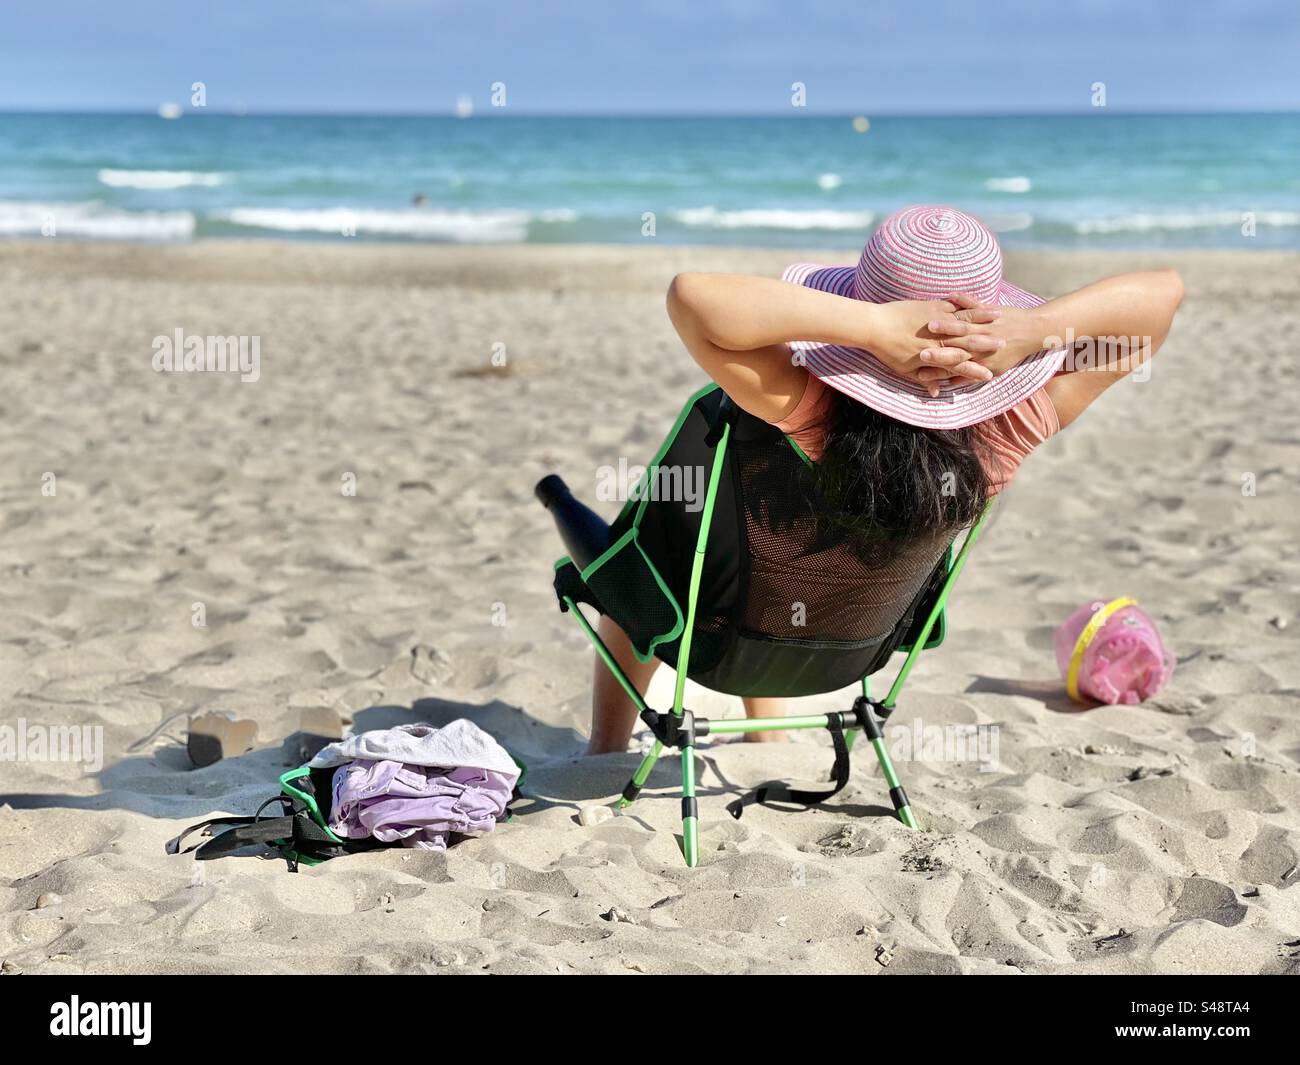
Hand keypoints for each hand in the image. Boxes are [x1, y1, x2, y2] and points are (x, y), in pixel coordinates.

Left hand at [866, 293, 1006, 396]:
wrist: (874, 326)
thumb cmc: (888, 350)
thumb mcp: (905, 369)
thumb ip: (924, 378)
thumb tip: (936, 392)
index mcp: (937, 355)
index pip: (962, 364)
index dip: (977, 369)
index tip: (991, 373)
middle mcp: (942, 338)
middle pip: (971, 340)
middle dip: (990, 342)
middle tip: (1007, 343)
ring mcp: (939, 319)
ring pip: (967, 320)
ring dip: (984, 319)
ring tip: (1000, 318)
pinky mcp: (933, 305)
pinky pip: (955, 304)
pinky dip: (968, 304)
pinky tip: (979, 301)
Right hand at [914, 304, 1051, 391]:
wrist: (1034, 332)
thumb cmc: (1012, 352)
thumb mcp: (995, 368)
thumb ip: (970, 375)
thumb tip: (952, 385)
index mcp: (979, 359)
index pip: (951, 363)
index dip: (934, 364)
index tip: (919, 363)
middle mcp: (980, 343)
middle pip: (952, 345)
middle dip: (933, 345)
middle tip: (916, 346)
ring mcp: (984, 326)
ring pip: (960, 325)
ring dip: (944, 323)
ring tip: (928, 323)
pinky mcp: (989, 311)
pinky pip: (974, 304)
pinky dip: (963, 299)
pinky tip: (950, 295)